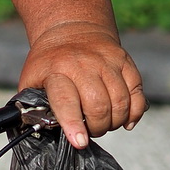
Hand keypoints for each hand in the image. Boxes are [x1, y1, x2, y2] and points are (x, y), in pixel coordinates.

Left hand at [17, 22, 146, 148]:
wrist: (71, 28)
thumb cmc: (50, 61)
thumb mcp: (32, 77)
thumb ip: (31, 104)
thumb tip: (33, 129)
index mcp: (56, 70)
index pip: (66, 100)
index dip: (73, 123)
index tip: (79, 141)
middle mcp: (83, 64)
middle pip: (98, 106)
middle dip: (96, 128)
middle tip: (90, 130)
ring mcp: (106, 61)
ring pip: (120, 102)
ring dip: (114, 122)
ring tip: (104, 123)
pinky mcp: (124, 61)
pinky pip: (137, 94)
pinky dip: (134, 113)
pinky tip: (124, 120)